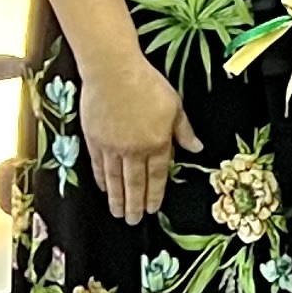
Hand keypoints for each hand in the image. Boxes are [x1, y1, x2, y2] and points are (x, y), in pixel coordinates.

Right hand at [79, 52, 197, 225]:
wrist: (112, 71)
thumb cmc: (147, 84)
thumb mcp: (174, 105)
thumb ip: (184, 130)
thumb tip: (197, 148)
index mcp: (157, 143)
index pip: (157, 176)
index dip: (155, 195)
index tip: (152, 209)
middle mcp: (134, 150)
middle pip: (134, 183)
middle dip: (134, 204)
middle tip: (133, 221)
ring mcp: (112, 147)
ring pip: (114, 179)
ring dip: (117, 198)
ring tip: (118, 213)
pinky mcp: (94, 140)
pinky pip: (98, 166)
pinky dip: (101, 179)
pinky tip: (103, 188)